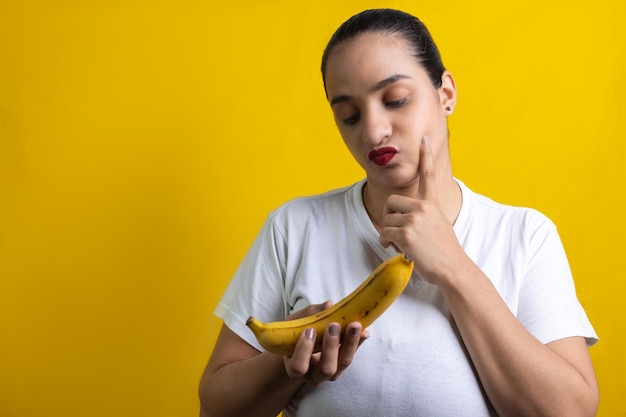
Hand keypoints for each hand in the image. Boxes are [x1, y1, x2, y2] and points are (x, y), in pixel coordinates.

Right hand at [282, 301, 368, 386]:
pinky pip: (351, 355)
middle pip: (326, 369)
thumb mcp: (294, 323)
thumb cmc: (293, 336)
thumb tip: (329, 305)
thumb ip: (308, 314)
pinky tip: (364, 332)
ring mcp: (329, 373)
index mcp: (294, 367)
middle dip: (331, 346)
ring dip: (350, 343)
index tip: (310, 331)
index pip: (299, 367)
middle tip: (333, 325)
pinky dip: (358, 343)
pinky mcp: (341, 366)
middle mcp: (312, 375)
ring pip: (342, 364)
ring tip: (354, 325)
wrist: (298, 350)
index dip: (305, 350)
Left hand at [378, 136, 463, 284]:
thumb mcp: (438, 225)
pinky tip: (398, 249)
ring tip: (402, 244)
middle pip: (391, 202)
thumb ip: (423, 216)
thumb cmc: (444, 251)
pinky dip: (387, 242)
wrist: (452, 268)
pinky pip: (384, 233)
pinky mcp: (406, 232)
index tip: (424, 138)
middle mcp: (424, 207)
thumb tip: (402, 223)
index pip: (428, 174)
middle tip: (396, 231)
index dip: (426, 155)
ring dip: (389, 234)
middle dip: (388, 217)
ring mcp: (415, 219)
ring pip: (386, 220)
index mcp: (432, 203)